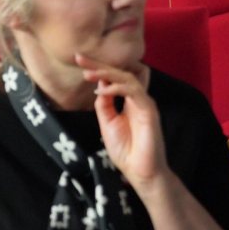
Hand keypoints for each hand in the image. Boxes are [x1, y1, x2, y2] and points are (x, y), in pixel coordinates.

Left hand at [76, 54, 167, 188]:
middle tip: (80, 58)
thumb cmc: (126, 151)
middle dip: (99, 65)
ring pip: (127, 78)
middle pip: (120, 73)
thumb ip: (104, 106)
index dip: (97, 69)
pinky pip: (134, 92)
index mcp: (128, 102)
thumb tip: (99, 86)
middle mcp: (137, 99)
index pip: (113, 79)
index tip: (79, 61)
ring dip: (107, 74)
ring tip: (88, 74)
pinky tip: (103, 89)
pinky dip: (118, 88)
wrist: (140, 171)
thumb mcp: (107, 124)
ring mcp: (144, 103)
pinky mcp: (149, 110)